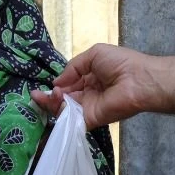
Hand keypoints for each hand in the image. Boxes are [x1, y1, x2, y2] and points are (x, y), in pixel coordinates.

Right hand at [33, 44, 163, 128]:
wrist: (138, 79)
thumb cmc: (120, 63)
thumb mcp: (94, 54)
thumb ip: (73, 67)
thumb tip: (57, 82)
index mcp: (90, 78)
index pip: (67, 85)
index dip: (55, 86)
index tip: (41, 86)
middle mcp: (87, 94)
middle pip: (63, 99)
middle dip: (48, 97)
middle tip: (36, 95)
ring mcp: (88, 108)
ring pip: (64, 109)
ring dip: (51, 103)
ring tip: (47, 95)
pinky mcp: (90, 119)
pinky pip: (71, 120)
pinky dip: (59, 113)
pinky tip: (54, 100)